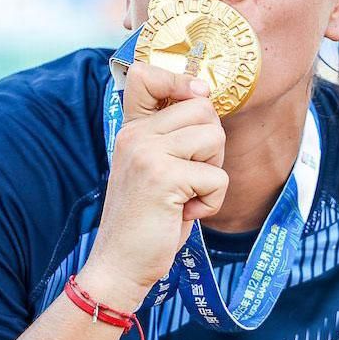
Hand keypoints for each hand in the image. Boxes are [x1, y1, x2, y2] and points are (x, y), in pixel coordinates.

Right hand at [81, 61, 227, 311]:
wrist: (120, 264)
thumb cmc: (147, 219)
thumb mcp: (153, 168)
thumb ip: (172, 135)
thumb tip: (207, 97)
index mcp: (131, 129)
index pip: (146, 74)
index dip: (181, 82)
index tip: (193, 103)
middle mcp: (135, 135)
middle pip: (203, 109)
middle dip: (212, 146)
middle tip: (191, 177)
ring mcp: (147, 153)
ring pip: (215, 138)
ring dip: (213, 174)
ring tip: (187, 194)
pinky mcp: (164, 177)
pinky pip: (218, 178)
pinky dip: (212, 202)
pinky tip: (185, 214)